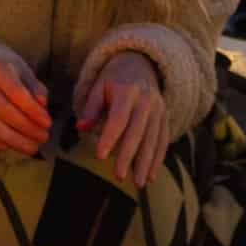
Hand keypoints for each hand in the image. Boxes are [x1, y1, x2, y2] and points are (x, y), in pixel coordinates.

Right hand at [0, 59, 51, 156]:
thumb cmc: (9, 76)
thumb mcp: (25, 75)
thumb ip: (36, 89)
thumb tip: (42, 103)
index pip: (16, 92)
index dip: (33, 110)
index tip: (48, 123)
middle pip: (4, 110)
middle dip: (26, 127)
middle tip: (43, 137)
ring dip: (14, 140)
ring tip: (32, 147)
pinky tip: (9, 146)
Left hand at [78, 55, 167, 188]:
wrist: (141, 63)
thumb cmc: (113, 79)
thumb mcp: (98, 87)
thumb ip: (91, 108)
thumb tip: (80, 128)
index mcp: (127, 91)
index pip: (118, 119)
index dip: (109, 138)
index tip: (100, 156)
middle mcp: (146, 101)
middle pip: (137, 132)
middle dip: (129, 156)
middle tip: (120, 177)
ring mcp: (158, 109)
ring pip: (153, 139)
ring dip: (146, 163)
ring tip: (138, 183)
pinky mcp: (165, 117)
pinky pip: (163, 140)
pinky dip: (158, 158)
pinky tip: (151, 175)